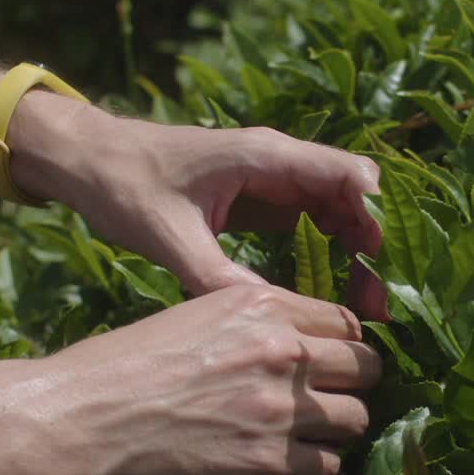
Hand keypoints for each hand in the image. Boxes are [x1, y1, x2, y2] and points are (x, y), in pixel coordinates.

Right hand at [27, 284, 380, 474]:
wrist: (77, 417)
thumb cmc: (121, 365)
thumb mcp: (195, 316)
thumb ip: (253, 325)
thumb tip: (295, 346)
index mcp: (263, 305)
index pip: (346, 321)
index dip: (343, 345)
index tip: (332, 364)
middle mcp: (282, 349)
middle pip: (366, 367)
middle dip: (352, 386)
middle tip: (328, 403)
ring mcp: (280, 407)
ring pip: (358, 419)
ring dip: (337, 431)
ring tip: (306, 439)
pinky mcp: (269, 462)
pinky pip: (330, 466)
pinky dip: (314, 469)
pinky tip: (284, 466)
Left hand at [38, 111, 386, 319]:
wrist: (89, 161)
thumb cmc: (124, 186)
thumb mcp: (169, 236)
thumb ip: (216, 274)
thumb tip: (268, 318)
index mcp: (266, 157)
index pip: (349, 175)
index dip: (377, 219)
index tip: (384, 271)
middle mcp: (279, 163)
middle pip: (354, 197)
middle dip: (374, 248)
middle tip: (381, 306)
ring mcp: (274, 180)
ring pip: (339, 212)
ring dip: (357, 254)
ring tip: (366, 309)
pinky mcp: (263, 200)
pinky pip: (315, 223)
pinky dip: (333, 253)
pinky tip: (335, 293)